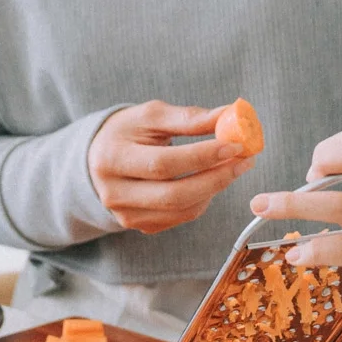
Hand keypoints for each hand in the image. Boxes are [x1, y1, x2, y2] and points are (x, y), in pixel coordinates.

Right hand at [88, 101, 253, 234]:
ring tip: (233, 167)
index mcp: (112, 158)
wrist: (97, 158)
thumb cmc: (127, 131)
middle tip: (244, 161)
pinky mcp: (140, 225)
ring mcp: (125, 215)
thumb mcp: (151, 116)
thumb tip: (229, 116)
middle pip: (174, 194)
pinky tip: (210, 181)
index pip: (163, 163)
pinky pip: (180, 218)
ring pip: (182, 210)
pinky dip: (202, 200)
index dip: (202, 157)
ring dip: (214, 189)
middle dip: (216, 178)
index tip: (234, 145)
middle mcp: (114, 193)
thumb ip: (188, 118)